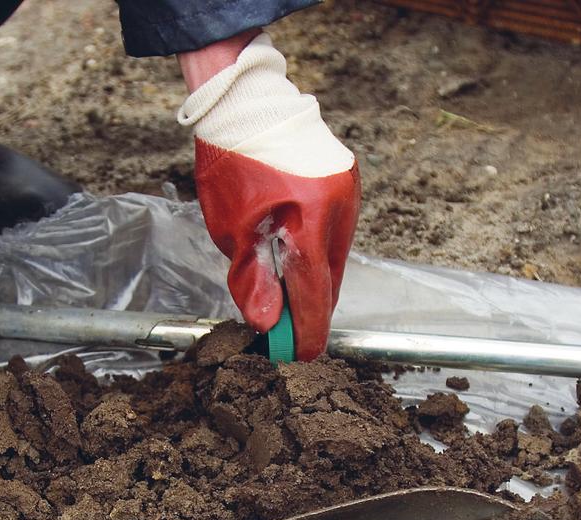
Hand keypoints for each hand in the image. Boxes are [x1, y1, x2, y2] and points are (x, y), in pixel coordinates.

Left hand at [178, 33, 359, 359]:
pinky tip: (297, 258)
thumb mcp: (232, 230)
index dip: (308, 331)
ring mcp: (349, 193)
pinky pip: (337, 233)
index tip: (302, 355)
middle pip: (330, 280)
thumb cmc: (231, 161)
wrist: (244, 102)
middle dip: (310, 310)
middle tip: (288, 333)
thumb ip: (252, 280)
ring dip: (314, 281)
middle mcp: (340, 209)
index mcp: (312, 222)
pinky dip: (319, 253)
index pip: (315, 294)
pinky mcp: (348, 182)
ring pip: (335, 258)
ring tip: (286, 296)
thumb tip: (270, 323)